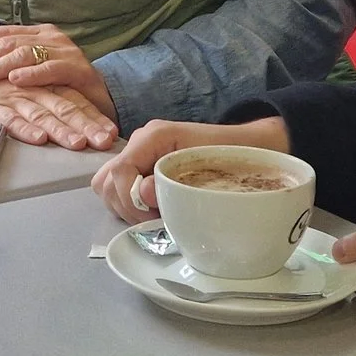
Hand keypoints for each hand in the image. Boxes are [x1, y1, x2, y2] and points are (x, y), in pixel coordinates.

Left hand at [0, 24, 116, 117]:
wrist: (100, 98)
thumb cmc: (62, 86)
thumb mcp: (35, 70)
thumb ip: (14, 62)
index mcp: (39, 33)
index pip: (3, 34)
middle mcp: (51, 37)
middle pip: (9, 43)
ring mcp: (65, 51)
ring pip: (25, 53)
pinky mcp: (77, 68)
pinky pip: (50, 68)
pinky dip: (31, 74)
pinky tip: (14, 79)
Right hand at [0, 72, 118, 151]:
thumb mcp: (30, 90)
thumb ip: (53, 102)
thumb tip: (82, 126)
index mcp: (47, 83)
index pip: (76, 100)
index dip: (94, 116)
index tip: (112, 133)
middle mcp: (35, 88)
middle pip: (65, 106)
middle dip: (86, 125)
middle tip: (102, 141)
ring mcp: (14, 96)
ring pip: (42, 113)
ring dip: (60, 129)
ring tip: (77, 143)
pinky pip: (11, 118)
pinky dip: (25, 129)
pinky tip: (38, 138)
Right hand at [91, 117, 290, 221]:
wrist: (249, 148)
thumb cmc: (233, 156)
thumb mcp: (207, 170)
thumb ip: (171, 181)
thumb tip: (143, 193)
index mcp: (154, 136)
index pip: (119, 171)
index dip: (129, 200)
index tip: (152, 216)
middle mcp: (140, 142)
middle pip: (105, 180)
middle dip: (125, 207)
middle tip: (153, 218)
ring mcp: (139, 154)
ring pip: (107, 186)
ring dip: (126, 207)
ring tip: (154, 215)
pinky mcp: (142, 167)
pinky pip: (119, 189)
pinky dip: (130, 205)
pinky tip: (153, 211)